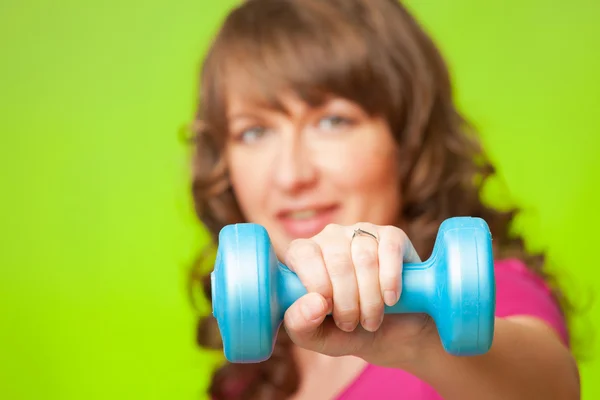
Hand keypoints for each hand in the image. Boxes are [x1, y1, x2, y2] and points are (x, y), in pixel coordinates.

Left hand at [282, 223, 436, 366]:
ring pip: (365, 259)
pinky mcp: (392, 236)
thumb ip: (300, 324)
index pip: (302, 254)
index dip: (316, 283)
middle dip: (346, 302)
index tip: (328, 310)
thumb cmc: (347, 332)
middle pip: (337, 261)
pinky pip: (389, 250)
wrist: (392, 334)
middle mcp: (330, 237)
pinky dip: (390, 281)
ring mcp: (362, 233)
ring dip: (370, 298)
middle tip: (351, 325)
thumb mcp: (317, 337)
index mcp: (304, 255)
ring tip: (371, 321)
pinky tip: (390, 299)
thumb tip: (314, 303)